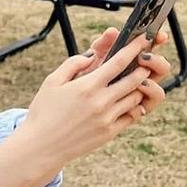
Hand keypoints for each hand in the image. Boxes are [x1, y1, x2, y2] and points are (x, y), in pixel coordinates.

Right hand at [17, 31, 166, 181]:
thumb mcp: (52, 82)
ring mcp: (107, 119)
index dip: (134, 48)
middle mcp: (101, 101)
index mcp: (87, 85)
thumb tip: (91, 55)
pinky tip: (130, 102)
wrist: (41, 147)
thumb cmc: (43, 112)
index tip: (143, 39)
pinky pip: (131, 116)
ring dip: (139, 87)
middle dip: (142, 68)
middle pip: (134, 79)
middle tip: (146, 61)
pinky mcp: (109, 133)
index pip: (119, 62)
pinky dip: (134, 107)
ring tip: (138, 81)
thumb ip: (73, 64)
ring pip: (135, 98)